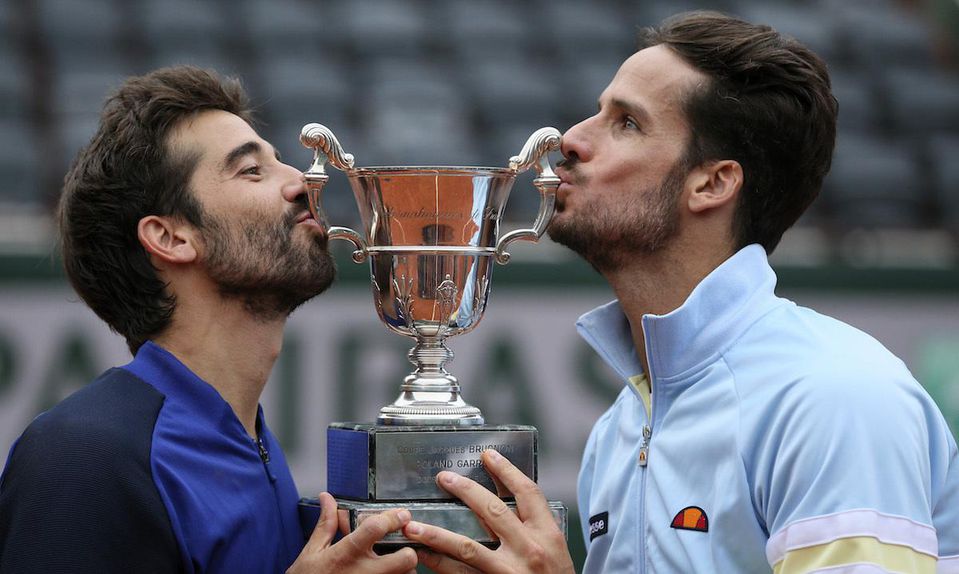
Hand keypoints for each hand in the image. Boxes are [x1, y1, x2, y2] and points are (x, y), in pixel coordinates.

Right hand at [286, 492, 417, 573]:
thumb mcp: (312, 551)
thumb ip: (326, 524)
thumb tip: (327, 498)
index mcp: (346, 553)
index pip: (375, 529)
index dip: (393, 518)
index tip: (402, 514)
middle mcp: (363, 572)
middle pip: (404, 559)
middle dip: (409, 551)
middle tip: (404, 546)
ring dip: (404, 570)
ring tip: (394, 566)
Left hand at [402, 449, 573, 573]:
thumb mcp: (556, 553)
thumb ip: (535, 530)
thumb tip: (508, 504)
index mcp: (549, 536)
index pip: (528, 493)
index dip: (507, 471)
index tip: (488, 456)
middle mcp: (530, 550)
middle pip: (493, 510)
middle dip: (466, 491)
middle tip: (445, 478)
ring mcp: (510, 572)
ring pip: (468, 547)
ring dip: (437, 534)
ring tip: (414, 526)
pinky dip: (441, 565)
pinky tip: (425, 557)